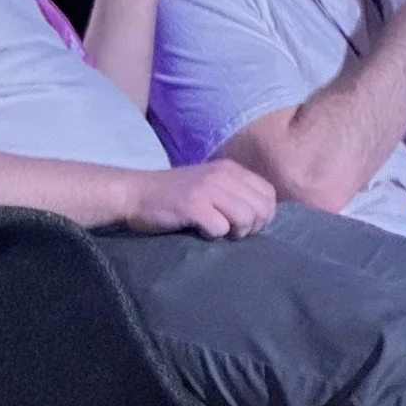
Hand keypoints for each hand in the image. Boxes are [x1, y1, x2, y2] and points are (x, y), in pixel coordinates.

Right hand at [126, 159, 277, 237]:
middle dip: (252, 227)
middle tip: (232, 232)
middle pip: (262, 208)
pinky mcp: (192, 205)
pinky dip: (213, 235)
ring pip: (246, 218)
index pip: (269, 193)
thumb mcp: (210, 184)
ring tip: (217, 231)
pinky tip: (200, 231)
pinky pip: (220, 228)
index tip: (246, 225)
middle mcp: (223, 175)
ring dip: (235, 232)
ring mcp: (208, 189)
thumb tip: (262, 216)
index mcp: (230, 169)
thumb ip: (234, 193)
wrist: (136, 192)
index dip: (264, 214)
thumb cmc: (174, 195)